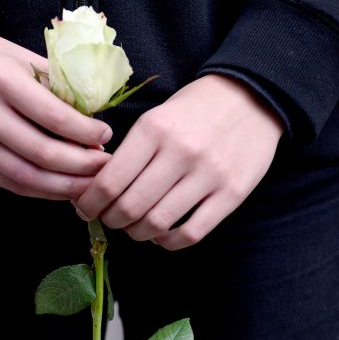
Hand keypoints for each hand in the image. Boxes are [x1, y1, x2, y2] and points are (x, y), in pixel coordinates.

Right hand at [0, 33, 113, 200]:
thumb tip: (94, 121)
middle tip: (105, 165)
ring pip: (27, 177)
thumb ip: (56, 87)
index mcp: (1, 79)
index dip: (86, 133)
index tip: (106, 135)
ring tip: (90, 183)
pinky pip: (10, 183)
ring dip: (65, 186)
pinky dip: (42, 190)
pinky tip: (62, 187)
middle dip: (82, 165)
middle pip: (43, 153)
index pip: (55, 117)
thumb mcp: (22, 59)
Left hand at [74, 74, 284, 249]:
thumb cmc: (196, 109)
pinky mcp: (232, 194)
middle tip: (110, 219)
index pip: (110, 181)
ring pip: (157, 224)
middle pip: (130, 207)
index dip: (90, 203)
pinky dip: (169, 242)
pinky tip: (162, 235)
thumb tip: (99, 189)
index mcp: (154, 129)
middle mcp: (180, 152)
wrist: (253, 97)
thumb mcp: (157, 116)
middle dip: (111, 220)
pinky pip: (191, 233)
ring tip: (134, 227)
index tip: (85, 208)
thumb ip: (131, 151)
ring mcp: (209, 175)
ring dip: (137, 233)